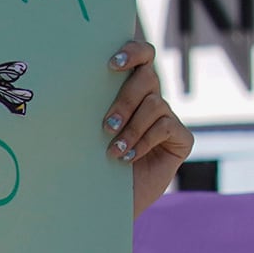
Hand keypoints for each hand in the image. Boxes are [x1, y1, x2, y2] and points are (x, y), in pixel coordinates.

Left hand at [100, 40, 192, 219]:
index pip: (140, 56)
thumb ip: (92, 105)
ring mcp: (167, 118)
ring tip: (113, 150)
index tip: (111, 64)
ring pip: (154, 104)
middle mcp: (150, 99)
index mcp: (128, 89)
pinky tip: (128, 158)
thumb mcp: (88, 131)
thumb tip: (72, 81)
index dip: (132, 51)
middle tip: (106, 126)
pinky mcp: (181, 138)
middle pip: (147, 78)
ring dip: (131, 128)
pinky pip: (166, 126)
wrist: (105, 200)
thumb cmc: (92, 163)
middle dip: (124, 101)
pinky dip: (145, 141)